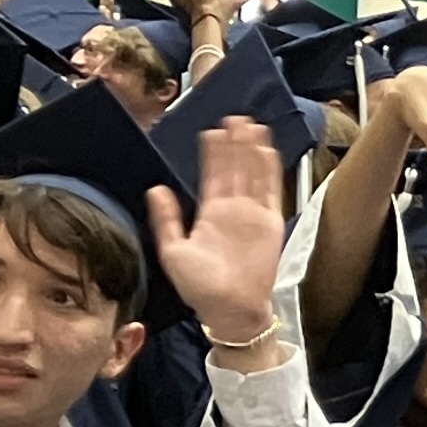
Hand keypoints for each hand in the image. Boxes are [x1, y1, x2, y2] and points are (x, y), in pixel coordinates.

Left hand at [149, 118, 287, 358]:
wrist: (230, 309)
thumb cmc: (200, 289)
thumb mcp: (171, 251)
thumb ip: (166, 219)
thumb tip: (155, 189)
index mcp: (210, 216)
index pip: (212, 176)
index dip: (213, 153)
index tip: (211, 131)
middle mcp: (232, 211)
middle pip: (235, 169)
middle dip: (235, 143)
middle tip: (234, 117)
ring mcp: (253, 215)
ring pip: (253, 173)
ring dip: (252, 149)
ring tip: (249, 124)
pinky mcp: (270, 222)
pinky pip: (270, 189)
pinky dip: (269, 169)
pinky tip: (265, 148)